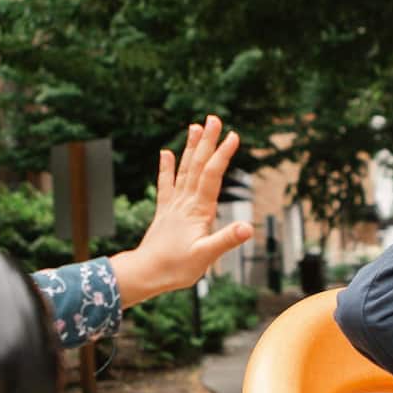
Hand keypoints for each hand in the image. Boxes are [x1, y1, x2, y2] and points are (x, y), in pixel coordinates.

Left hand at [111, 115, 255, 307]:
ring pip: (184, 171)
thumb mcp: (206, 257)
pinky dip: (167, 168)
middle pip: (198, 166)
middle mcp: (185, 203)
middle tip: (214, 118)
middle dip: (207, 141)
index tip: (233, 135)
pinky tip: (166, 153)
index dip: (222, 155)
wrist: (145, 274)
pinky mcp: (165, 213)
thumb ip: (226, 240)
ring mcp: (174, 206)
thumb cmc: (175, 268)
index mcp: (198, 211)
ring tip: (195, 127)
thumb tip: (247, 228)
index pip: (212, 176)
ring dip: (191, 148)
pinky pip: (166, 185)